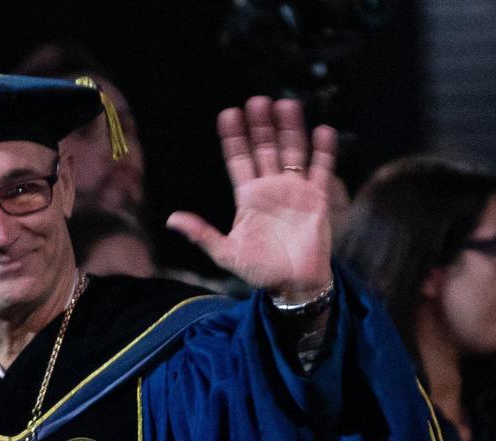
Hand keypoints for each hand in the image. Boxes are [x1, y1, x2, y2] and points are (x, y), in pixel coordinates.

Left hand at [166, 97, 336, 299]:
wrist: (293, 285)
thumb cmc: (259, 270)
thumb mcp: (225, 253)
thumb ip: (201, 234)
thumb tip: (172, 219)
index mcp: (248, 197)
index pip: (238, 159)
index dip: (234, 137)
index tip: (228, 114)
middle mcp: (271, 187)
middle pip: (265, 149)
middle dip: (261, 126)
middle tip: (257, 101)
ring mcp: (295, 190)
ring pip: (292, 152)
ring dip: (289, 129)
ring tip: (285, 105)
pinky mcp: (317, 199)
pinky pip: (321, 169)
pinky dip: (323, 151)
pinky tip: (321, 130)